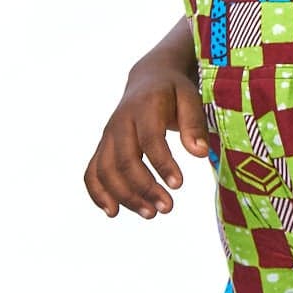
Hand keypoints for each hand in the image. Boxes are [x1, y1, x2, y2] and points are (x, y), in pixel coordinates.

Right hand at [84, 60, 209, 219]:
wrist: (148, 78)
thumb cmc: (173, 91)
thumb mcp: (190, 97)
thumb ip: (194, 123)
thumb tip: (200, 153)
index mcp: (144, 107)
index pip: (150, 139)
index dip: (162, 164)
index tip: (178, 185)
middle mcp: (120, 122)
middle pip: (125, 160)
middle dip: (144, 187)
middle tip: (167, 208)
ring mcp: (108, 136)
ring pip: (106, 170)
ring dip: (125, 196)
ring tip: (150, 214)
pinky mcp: (103, 147)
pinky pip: (92, 172)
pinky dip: (97, 193)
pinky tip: (114, 211)